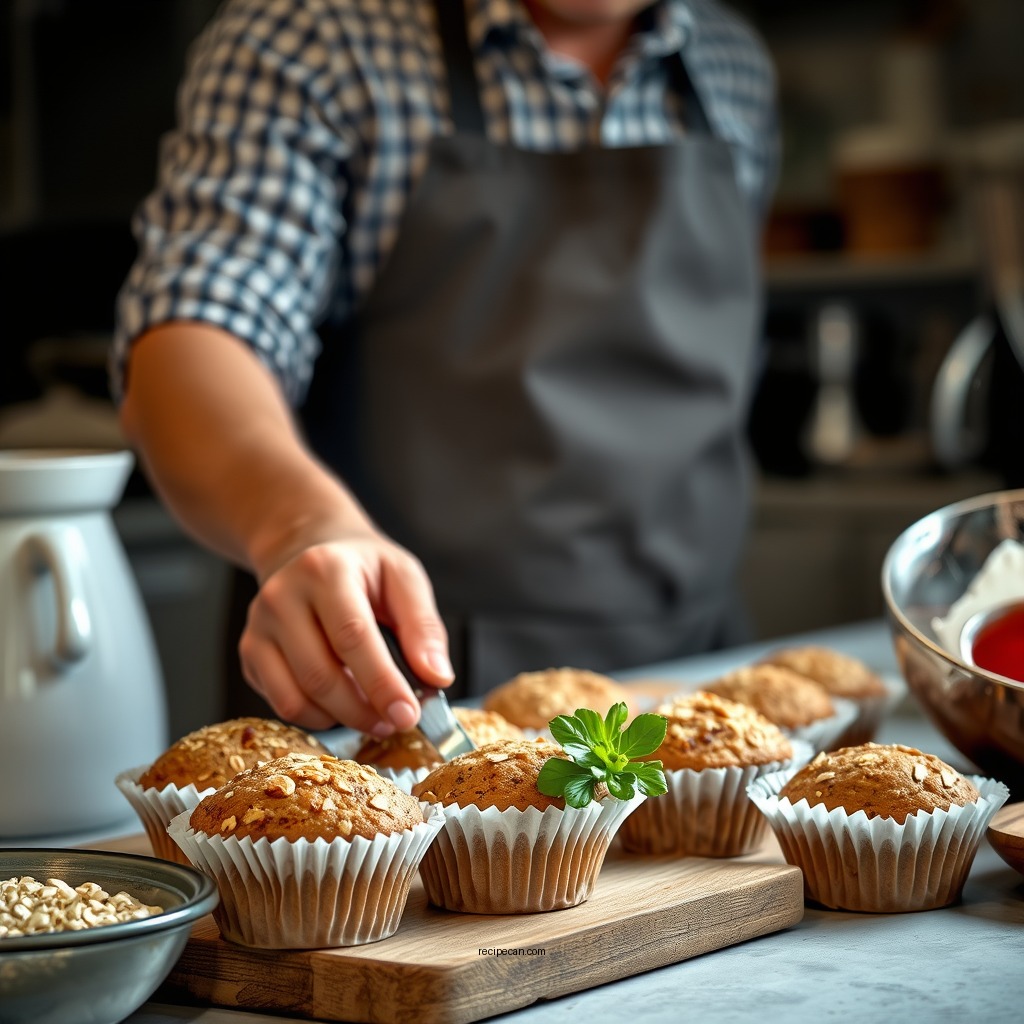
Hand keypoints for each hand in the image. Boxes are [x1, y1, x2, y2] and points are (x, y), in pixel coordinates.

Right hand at [237, 530, 453, 734]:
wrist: (308, 547)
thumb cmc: (363, 567)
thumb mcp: (403, 577)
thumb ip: (423, 626)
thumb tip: (437, 677)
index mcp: (325, 570)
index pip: (352, 637)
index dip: (381, 683)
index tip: (408, 715)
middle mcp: (282, 597)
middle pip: (320, 675)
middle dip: (364, 711)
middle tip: (397, 722)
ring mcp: (259, 626)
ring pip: (296, 698)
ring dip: (342, 719)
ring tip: (375, 715)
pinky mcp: (250, 652)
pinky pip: (282, 703)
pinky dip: (317, 717)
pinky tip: (343, 704)